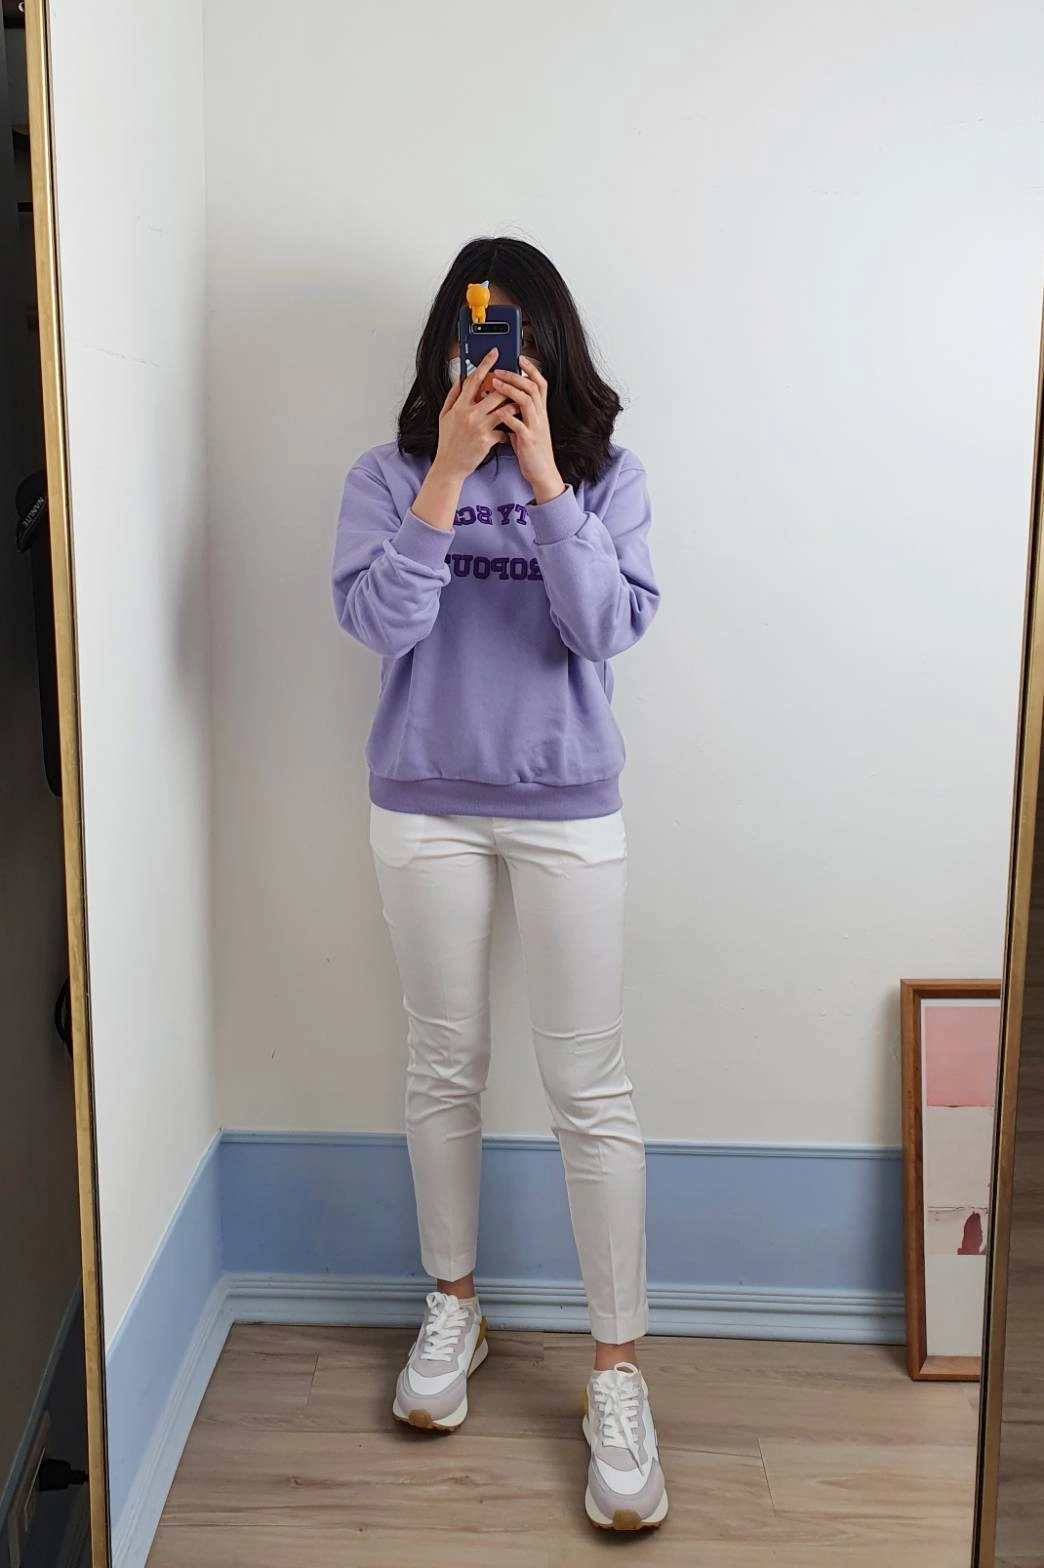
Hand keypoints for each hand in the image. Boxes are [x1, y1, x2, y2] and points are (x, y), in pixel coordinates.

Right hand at [432, 349, 513, 480]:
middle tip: (517, 381)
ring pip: (504, 409)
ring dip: (514, 406)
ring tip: (518, 405)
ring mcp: (479, 426)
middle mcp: (469, 414)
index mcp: (459, 405)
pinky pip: (504, 430)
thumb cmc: (448, 442)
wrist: (449, 466)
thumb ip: (452, 395)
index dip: (486, 364)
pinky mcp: (487, 440)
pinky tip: (509, 432)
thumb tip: (459, 379)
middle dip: (508, 385)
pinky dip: (509, 430)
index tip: (495, 353)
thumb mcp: (444, 416)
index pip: (474, 379)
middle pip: (495, 391)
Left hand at [489, 355, 565, 503]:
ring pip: (526, 401)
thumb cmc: (531, 451)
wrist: (542, 472)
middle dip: (515, 376)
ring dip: (510, 390)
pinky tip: (497, 411)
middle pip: (532, 388)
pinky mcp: (528, 440)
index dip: (531, 370)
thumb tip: (503, 401)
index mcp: (540, 412)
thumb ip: (518, 414)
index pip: (540, 384)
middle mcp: (540, 416)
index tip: (520, 358)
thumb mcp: (527, 427)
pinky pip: (518, 425)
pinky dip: (507, 416)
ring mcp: (535, 427)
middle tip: (499, 370)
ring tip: (495, 384)